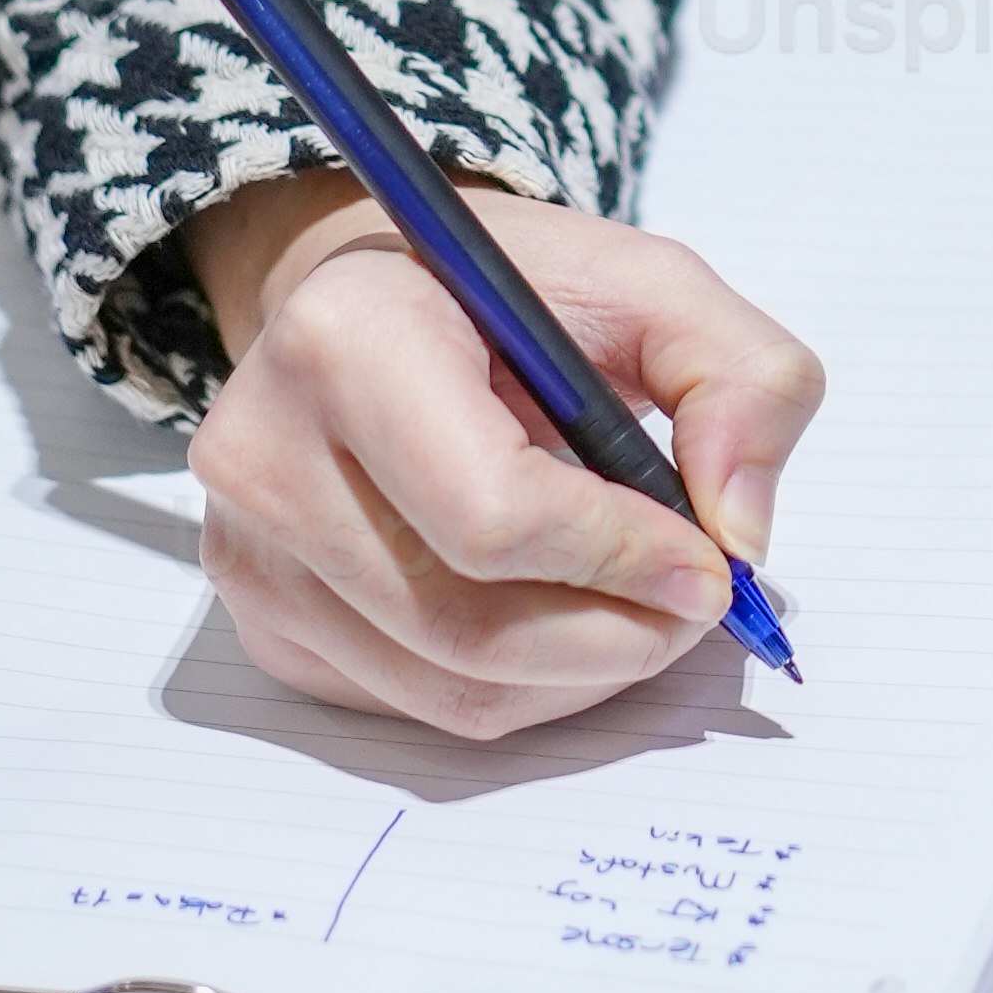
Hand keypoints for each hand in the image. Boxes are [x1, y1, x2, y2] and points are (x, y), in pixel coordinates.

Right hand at [184, 167, 821, 744]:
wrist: (377, 308)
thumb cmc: (510, 297)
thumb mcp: (652, 285)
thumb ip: (742, 379)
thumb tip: (741, 533)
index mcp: (347, 339)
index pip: (491, 513)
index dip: (620, 557)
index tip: (709, 564)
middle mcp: (265, 454)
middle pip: (468, 626)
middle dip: (619, 636)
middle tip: (696, 605)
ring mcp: (250, 556)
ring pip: (449, 688)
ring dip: (581, 675)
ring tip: (640, 609)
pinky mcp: (267, 626)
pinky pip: (416, 707)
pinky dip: (521, 688)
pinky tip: (558, 615)